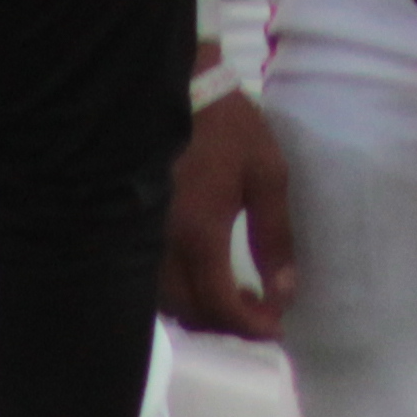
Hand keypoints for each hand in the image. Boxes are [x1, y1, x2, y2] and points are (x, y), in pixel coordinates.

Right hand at [161, 88, 296, 337]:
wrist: (180, 90)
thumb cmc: (228, 128)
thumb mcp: (267, 175)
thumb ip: (275, 237)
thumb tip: (285, 291)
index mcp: (198, 235)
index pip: (219, 305)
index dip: (250, 325)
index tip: (277, 326)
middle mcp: (161, 247)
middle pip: (190, 313)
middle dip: (230, 324)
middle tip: (264, 311)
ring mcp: (140, 239)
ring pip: (167, 303)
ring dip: (204, 311)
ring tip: (240, 296)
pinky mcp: (131, 229)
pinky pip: (152, 281)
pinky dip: (181, 293)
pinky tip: (206, 278)